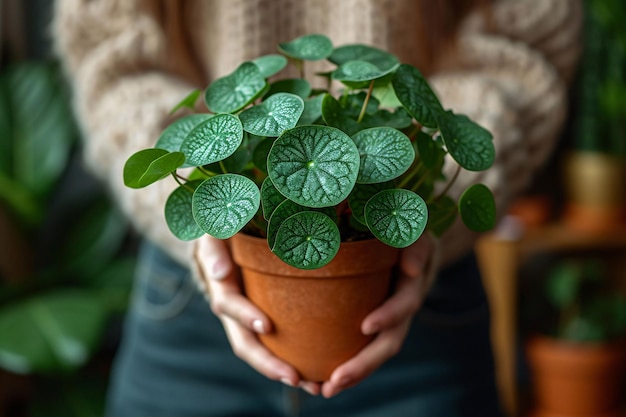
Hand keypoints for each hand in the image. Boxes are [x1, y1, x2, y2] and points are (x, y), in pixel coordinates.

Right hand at [194, 235, 320, 394]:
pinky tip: (320, 372)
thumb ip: (214, 247)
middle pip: (246, 344)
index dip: (245, 315)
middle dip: (268, 363)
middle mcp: (234, 310)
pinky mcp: (267, 320)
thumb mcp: (214, 231)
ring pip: (263, 351)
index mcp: (221, 286)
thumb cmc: (225, 229)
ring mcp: (249, 319)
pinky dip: (296, 359)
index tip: (266, 326)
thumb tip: (221, 272)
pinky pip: (279, 343)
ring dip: (285, 371)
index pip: (228, 305)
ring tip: (314, 386)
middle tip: (294, 377)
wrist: (230, 237)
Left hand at [320, 233, 436, 397]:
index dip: (388, 315)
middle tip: (335, 380)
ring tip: (325, 390)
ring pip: (374, 354)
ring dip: (353, 374)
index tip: (366, 326)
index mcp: (411, 287)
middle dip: (363, 364)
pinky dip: (344, 365)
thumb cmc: (408, 236)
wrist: (409, 248)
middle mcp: (401, 312)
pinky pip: (360, 349)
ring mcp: (387, 323)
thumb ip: (415, 247)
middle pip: (387, 344)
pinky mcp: (370, 326)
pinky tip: (320, 380)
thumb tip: (410, 270)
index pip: (404, 304)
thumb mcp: (416, 234)